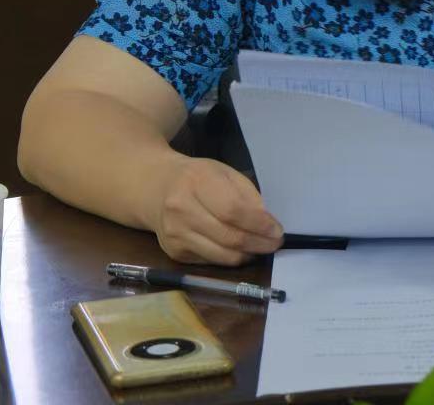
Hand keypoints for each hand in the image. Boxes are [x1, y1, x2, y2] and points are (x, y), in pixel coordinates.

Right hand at [152, 156, 283, 264]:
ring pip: (222, 256)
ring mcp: (175, 234)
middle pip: (229, 237)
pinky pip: (211, 261)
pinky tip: (238, 248)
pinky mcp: (174, 252)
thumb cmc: (197, 177)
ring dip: (248, 255)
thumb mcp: (224, 173)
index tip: (277, 231)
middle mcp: (181, 209)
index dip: (259, 224)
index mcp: (197, 181)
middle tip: (275, 244)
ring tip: (260, 247)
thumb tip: (267, 224)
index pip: (233, 210)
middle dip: (259, 244)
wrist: (155, 187)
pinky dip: (230, 258)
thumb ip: (247, 195)